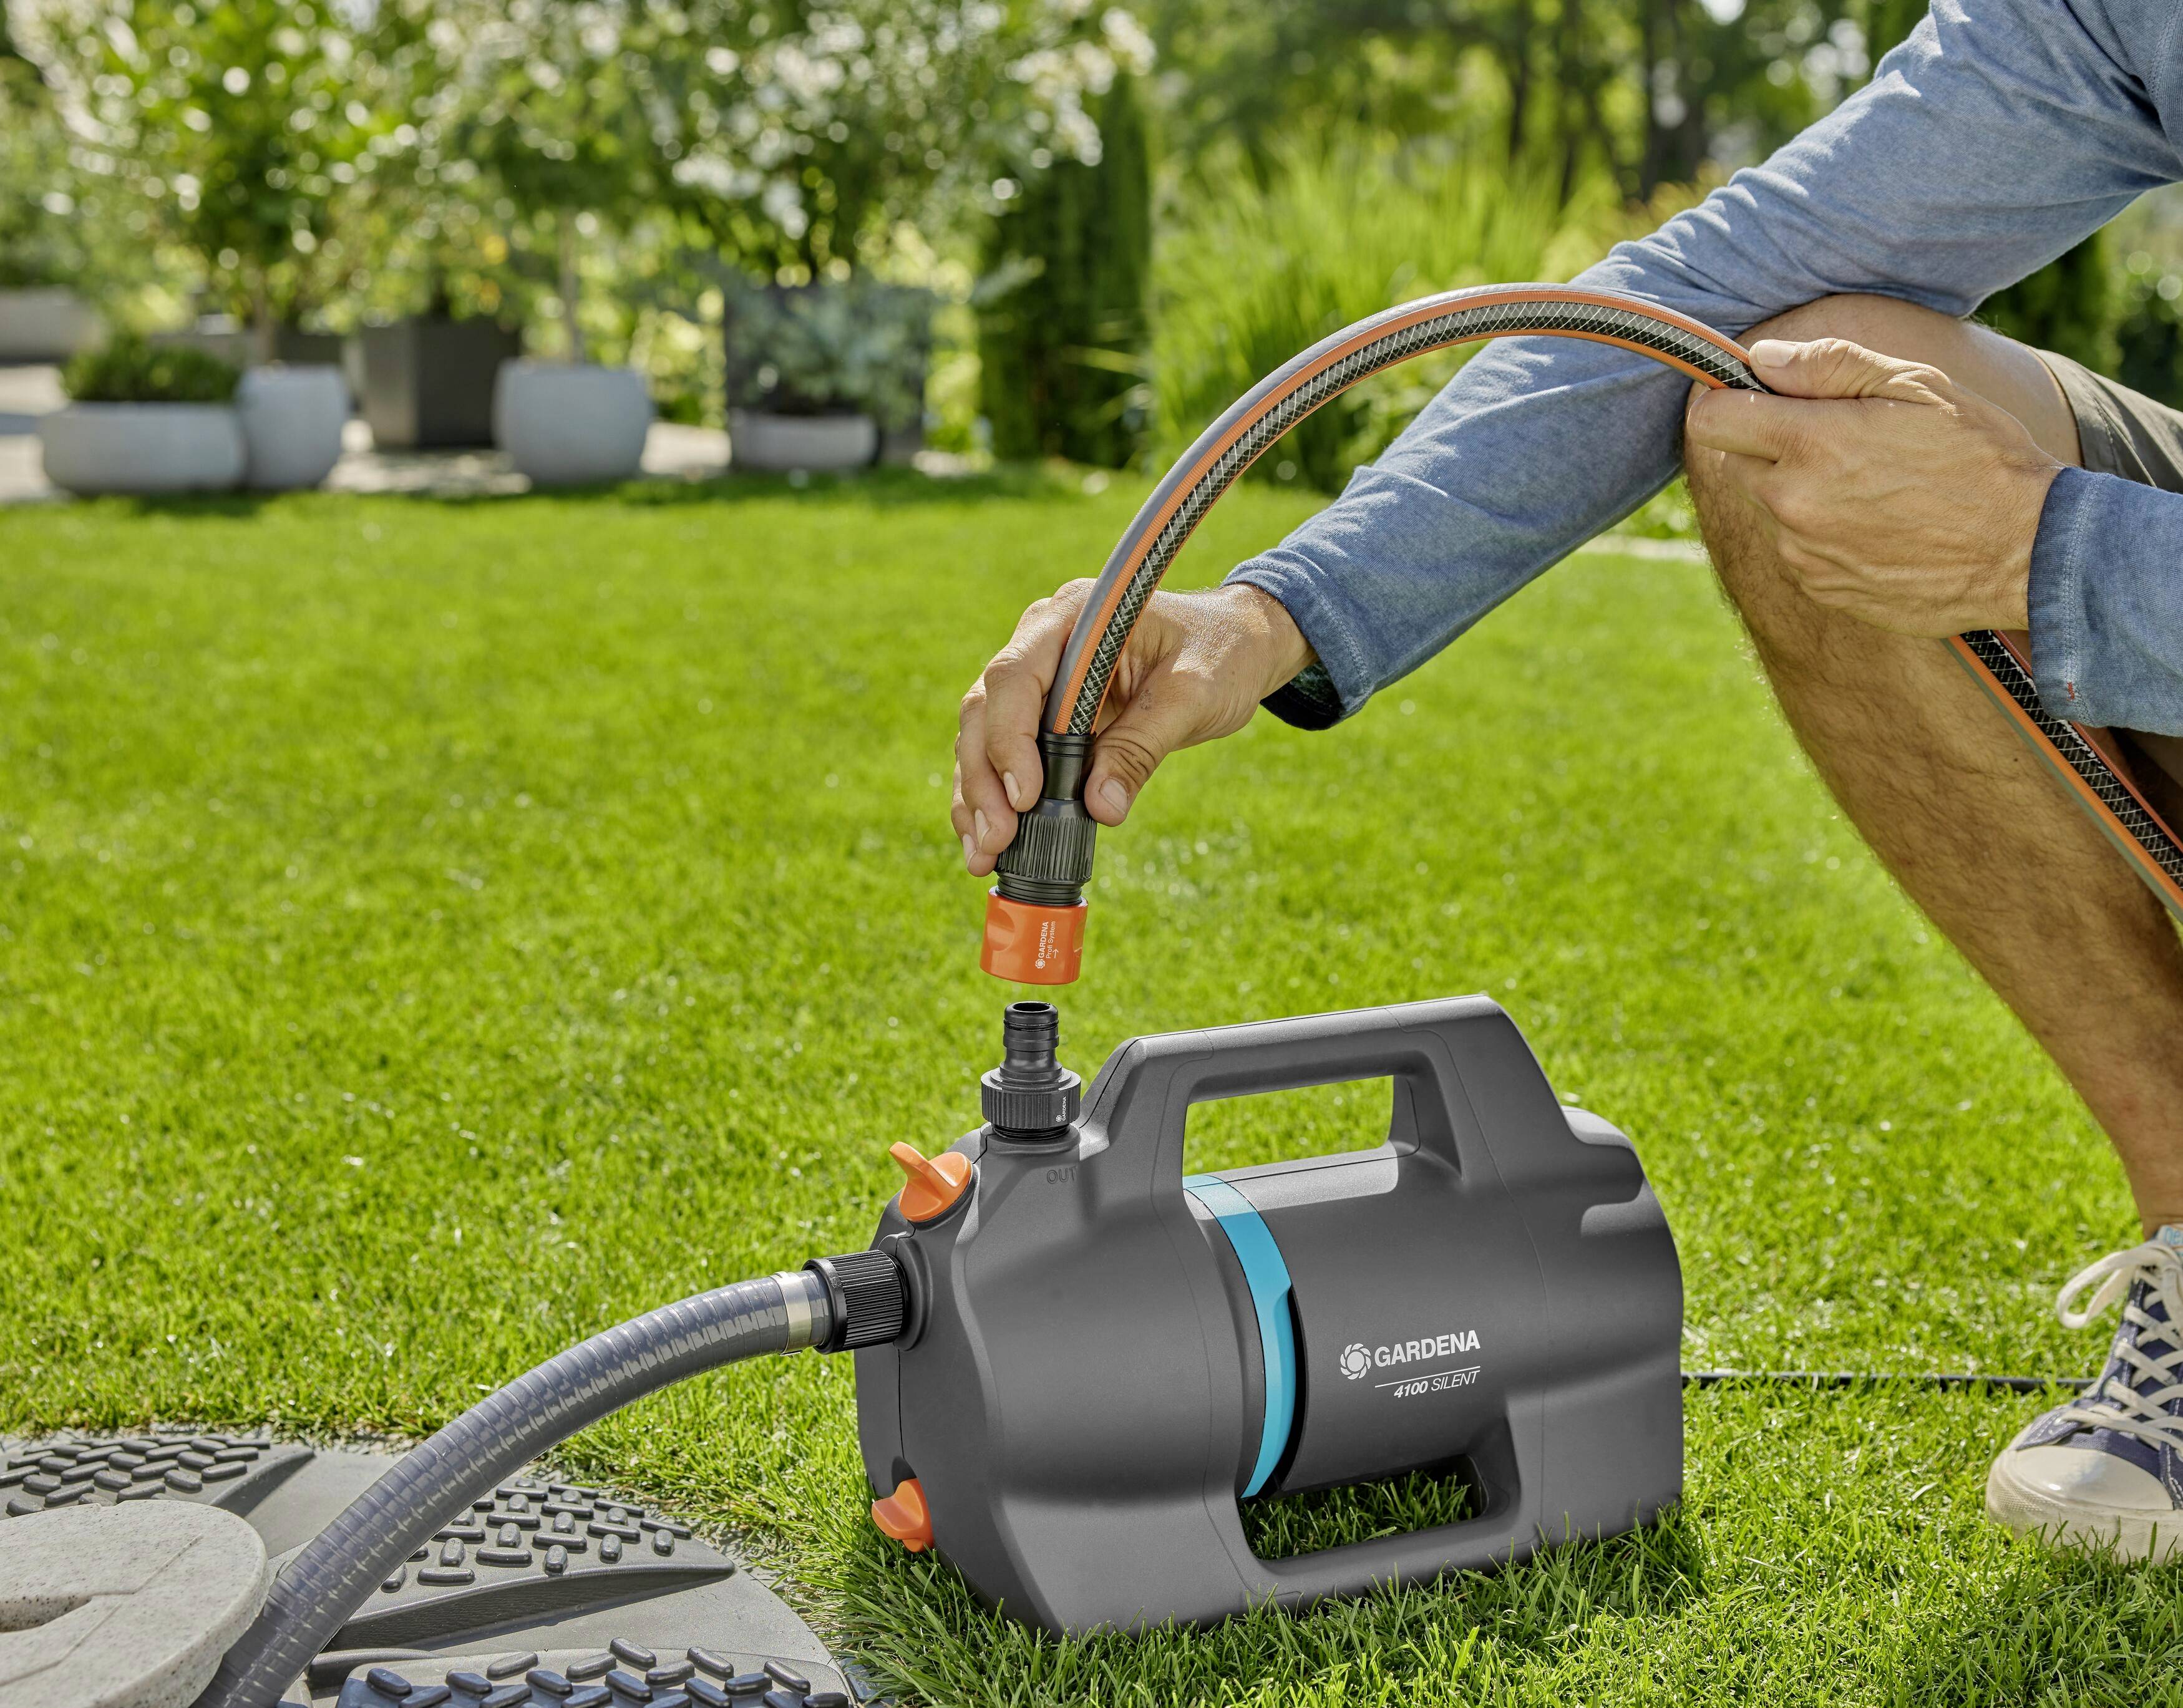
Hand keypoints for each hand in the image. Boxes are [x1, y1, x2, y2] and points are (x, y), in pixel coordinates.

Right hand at [952, 581, 1313, 874]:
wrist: (1236, 644)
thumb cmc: (1220, 654)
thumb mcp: (1193, 695)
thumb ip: (1142, 746)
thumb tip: (1100, 809)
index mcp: (1074, 617)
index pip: (1016, 676)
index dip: (1009, 739)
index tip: (1024, 796)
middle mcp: (1041, 641)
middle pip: (985, 710)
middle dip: (983, 779)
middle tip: (995, 839)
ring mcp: (1037, 678)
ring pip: (981, 737)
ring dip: (975, 797)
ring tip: (983, 855)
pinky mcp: (1041, 713)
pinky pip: (1002, 754)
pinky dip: (991, 798)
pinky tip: (990, 843)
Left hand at [1684, 336, 2062, 634]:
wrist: (2027, 552)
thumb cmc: (1980, 457)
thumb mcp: (1917, 387)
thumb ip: (1830, 366)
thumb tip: (1761, 358)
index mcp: (1810, 444)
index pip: (1711, 418)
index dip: (1728, 400)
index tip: (1757, 395)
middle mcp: (1792, 503)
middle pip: (1740, 463)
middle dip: (1774, 446)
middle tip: (1844, 440)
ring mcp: (1802, 553)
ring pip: (1771, 508)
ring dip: (1802, 492)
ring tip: (1876, 487)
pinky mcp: (1819, 589)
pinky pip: (1799, 550)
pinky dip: (1824, 535)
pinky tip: (1881, 526)